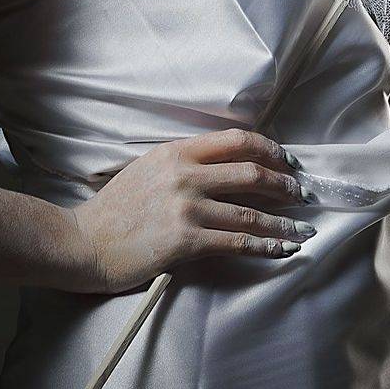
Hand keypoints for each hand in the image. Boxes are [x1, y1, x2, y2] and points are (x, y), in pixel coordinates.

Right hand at [60, 128, 316, 294]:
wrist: (85, 242)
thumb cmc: (115, 208)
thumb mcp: (147, 168)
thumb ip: (183, 162)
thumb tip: (224, 165)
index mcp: (177, 152)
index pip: (235, 140)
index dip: (268, 148)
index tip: (286, 160)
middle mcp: (185, 175)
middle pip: (250, 172)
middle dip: (284, 183)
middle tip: (302, 192)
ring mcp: (186, 208)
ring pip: (249, 212)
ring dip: (283, 221)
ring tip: (303, 227)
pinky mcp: (185, 241)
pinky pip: (236, 242)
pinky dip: (265, 245)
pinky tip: (281, 248)